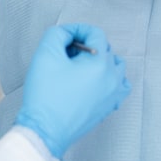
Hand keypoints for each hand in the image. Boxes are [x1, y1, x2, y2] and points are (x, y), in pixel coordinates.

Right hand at [15, 23, 130, 158]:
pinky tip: (89, 83)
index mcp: (101, 64)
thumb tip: (68, 34)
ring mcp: (112, 95)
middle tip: (65, 55)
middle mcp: (112, 79)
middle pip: (105, 49)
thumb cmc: (45, 95)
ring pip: (115, 67)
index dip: (78, 30)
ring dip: (99, 62)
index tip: (64, 36)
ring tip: (78, 68)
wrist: (44, 130)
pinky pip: (116, 87)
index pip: (96, 34)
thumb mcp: (46, 53)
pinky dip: (106, 80)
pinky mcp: (107, 108)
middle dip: (86, 47)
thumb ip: (58, 34)